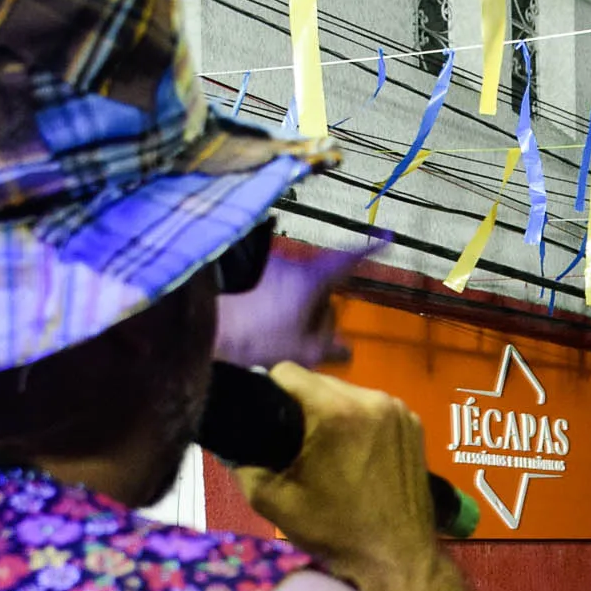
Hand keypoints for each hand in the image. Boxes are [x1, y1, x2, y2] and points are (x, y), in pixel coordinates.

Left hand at [212, 240, 379, 369]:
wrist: (203, 319)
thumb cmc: (258, 336)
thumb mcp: (303, 352)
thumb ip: (330, 349)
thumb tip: (347, 348)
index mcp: (314, 280)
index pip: (351, 260)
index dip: (371, 249)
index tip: (387, 238)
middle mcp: (295, 265)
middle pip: (320, 287)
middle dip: (318, 312)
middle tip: (305, 344)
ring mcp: (270, 266)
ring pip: (294, 291)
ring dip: (292, 313)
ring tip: (272, 340)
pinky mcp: (249, 272)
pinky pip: (272, 291)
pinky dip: (271, 307)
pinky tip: (255, 328)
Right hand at [236, 365, 435, 586]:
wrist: (397, 558)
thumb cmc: (334, 533)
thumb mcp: (272, 500)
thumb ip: (242, 461)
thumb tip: (229, 436)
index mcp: (336, 413)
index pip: (286, 373)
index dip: (268, 392)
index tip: (265, 418)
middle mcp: (371, 400)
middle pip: (318, 382)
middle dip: (301, 405)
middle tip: (294, 440)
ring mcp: (398, 410)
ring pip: (346, 393)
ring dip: (330, 412)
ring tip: (325, 449)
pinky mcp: (414, 423)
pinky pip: (372, 407)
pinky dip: (359, 422)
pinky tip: (355, 452)